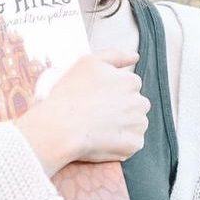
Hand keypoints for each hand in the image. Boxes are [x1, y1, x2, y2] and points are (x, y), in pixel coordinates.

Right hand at [14, 49, 149, 175]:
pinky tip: (103, 139)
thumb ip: (115, 56)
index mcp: (130, 81)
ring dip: (122, 124)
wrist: (60, 127)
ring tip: (98, 126)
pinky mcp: (134, 144)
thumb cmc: (70, 93)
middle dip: (122, 107)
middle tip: (97, 112)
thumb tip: (136, 57)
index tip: (97, 97)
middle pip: (136, 104)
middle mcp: (139, 102)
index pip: (130, 84)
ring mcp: (138, 124)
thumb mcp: (89, 62)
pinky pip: (132, 142)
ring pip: (135, 123)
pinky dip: (121, 143)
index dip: (112, 90)